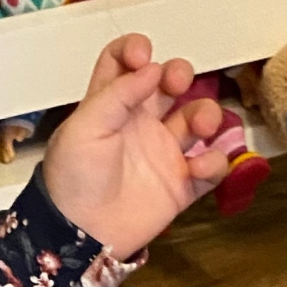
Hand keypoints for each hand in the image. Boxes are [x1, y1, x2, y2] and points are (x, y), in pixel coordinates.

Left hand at [40, 35, 230, 256]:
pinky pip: (211, 165)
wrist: (79, 235)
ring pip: (198, 117)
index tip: (145, 57)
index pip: (124, 62)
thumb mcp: (84, 128)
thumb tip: (152, 69)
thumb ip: (117, 94)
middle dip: (181, 74)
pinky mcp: (181, 184)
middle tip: (177, 83)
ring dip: (208, 113)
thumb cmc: (71, 181)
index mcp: (110, 105)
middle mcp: (140, 122)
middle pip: (169, 82)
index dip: (136, 50)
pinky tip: (196, 168)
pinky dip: (214, 163)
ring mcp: (164, 152)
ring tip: (202, 126)